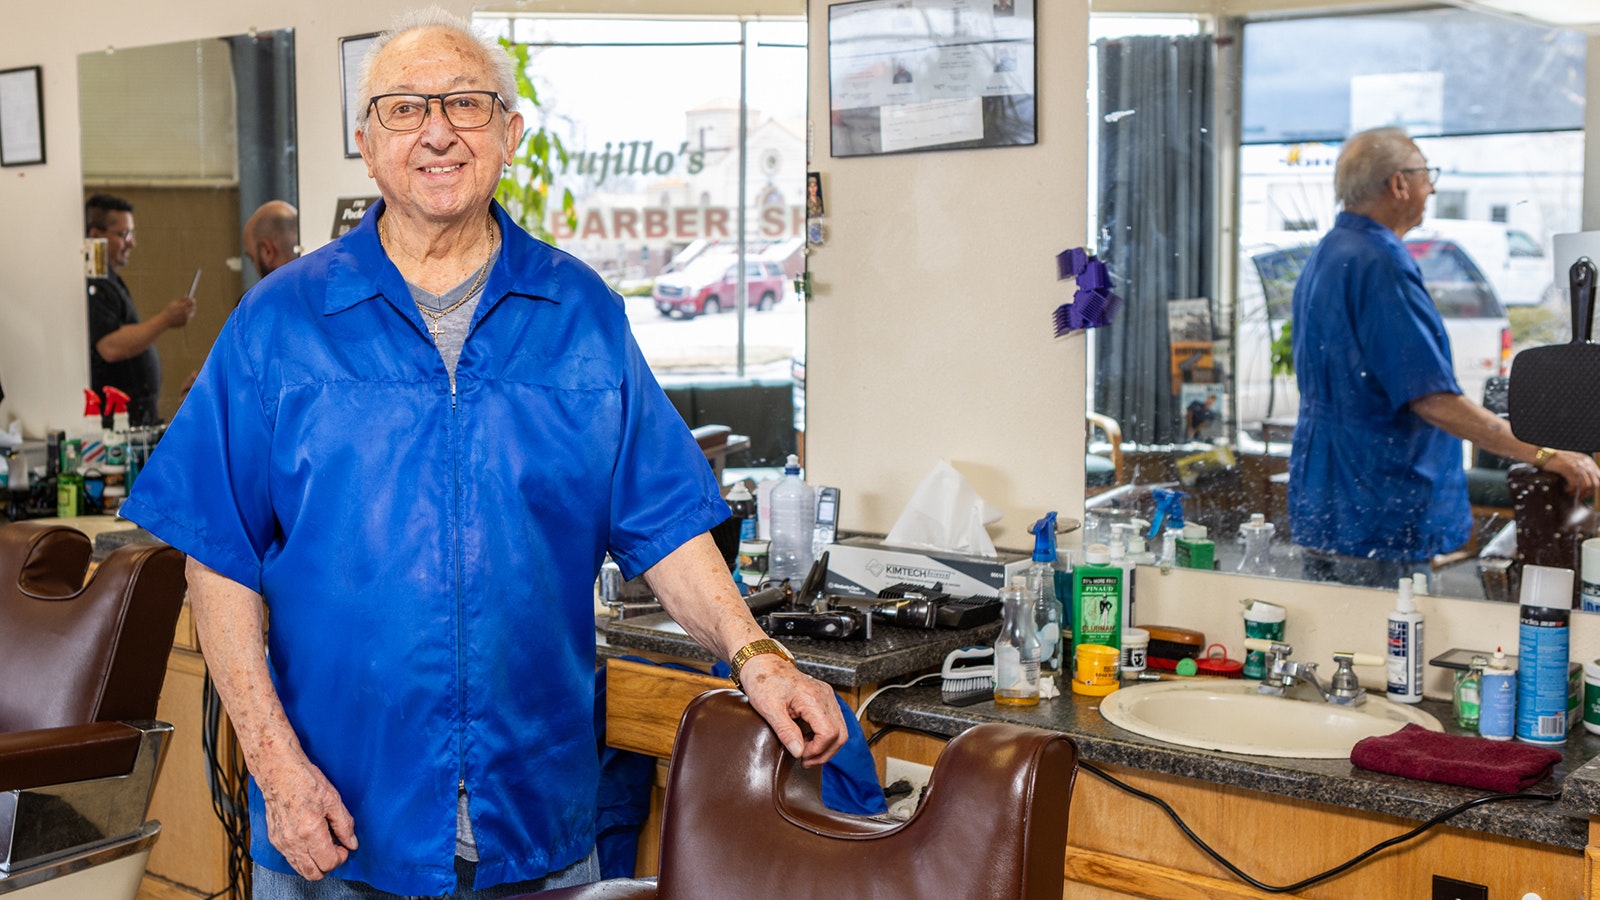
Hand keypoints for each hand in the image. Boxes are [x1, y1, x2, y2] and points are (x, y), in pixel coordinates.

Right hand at [162, 295, 197, 327]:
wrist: (165, 320)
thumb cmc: (169, 310)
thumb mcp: (174, 303)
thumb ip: (182, 299)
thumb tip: (187, 295)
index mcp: (183, 306)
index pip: (191, 302)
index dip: (192, 300)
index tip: (193, 299)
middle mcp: (186, 313)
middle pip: (193, 308)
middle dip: (192, 306)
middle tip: (190, 305)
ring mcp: (186, 318)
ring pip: (191, 314)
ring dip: (189, 311)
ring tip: (181, 312)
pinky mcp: (186, 323)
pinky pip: (188, 318)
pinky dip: (186, 317)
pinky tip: (180, 316)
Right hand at [252, 749, 357, 879]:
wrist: (278, 772)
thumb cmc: (305, 781)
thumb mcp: (333, 800)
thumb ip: (344, 825)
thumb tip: (352, 843)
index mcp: (310, 832)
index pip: (328, 863)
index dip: (340, 857)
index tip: (344, 846)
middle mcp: (293, 842)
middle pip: (313, 873)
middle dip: (328, 865)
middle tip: (335, 848)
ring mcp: (281, 842)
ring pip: (300, 868)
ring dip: (315, 862)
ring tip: (323, 843)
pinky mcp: (274, 839)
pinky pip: (290, 858)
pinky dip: (303, 855)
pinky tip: (310, 839)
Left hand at [737, 654, 848, 766]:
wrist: (762, 662)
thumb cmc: (763, 681)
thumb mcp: (769, 710)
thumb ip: (786, 732)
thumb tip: (798, 752)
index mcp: (813, 698)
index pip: (829, 733)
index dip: (817, 750)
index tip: (801, 755)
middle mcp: (825, 696)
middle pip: (840, 734)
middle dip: (825, 752)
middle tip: (805, 761)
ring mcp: (826, 695)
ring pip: (840, 729)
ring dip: (826, 746)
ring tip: (805, 752)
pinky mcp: (824, 697)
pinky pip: (834, 721)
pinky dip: (825, 735)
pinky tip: (807, 739)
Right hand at [1544, 450, 1599, 496]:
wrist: (1543, 454)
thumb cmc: (1555, 460)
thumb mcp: (1573, 463)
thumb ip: (1582, 470)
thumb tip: (1588, 485)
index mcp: (1588, 461)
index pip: (1599, 478)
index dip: (1593, 488)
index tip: (1585, 493)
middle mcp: (1585, 462)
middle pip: (1595, 483)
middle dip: (1587, 493)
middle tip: (1578, 495)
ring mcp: (1578, 465)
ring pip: (1586, 485)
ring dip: (1578, 492)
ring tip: (1570, 493)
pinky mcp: (1569, 468)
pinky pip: (1575, 484)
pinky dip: (1571, 489)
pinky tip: (1566, 489)